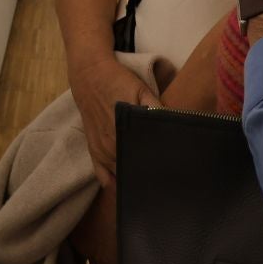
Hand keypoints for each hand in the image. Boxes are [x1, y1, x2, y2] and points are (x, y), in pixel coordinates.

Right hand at [68, 54, 160, 190]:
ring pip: (119, 175)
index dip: (158, 169)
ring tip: (148, 185)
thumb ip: (156, 109)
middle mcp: (111, 147)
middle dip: (148, 176)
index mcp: (123, 135)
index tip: (170, 173)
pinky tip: (124, 188)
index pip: (144, 162)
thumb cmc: (118, 82)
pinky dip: (113, 183)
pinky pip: (102, 175)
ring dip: (132, 179)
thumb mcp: (141, 90)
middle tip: (163, 179)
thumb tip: (173, 127)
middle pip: (133, 171)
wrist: (89, 75)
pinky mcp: (93, 149)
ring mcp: (100, 151)